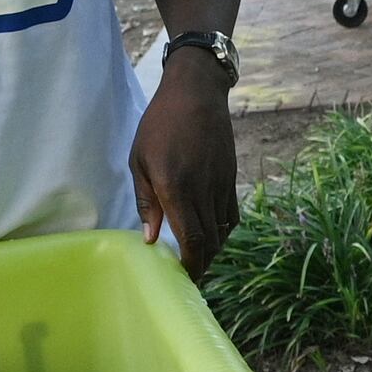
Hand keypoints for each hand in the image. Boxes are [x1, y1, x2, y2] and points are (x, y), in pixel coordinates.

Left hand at [134, 49, 239, 275]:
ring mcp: (221, 184)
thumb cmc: (159, 124)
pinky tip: (212, 235)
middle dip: (202, 265)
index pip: (192, 239)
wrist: (196, 93)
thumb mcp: (139, 160)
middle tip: (190, 277)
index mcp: (176, 188)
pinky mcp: (231, 177)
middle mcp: (203, 190)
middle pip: (210, 242)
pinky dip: (223, 231)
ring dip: (213, 251)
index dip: (191, 265)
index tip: (183, 278)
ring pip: (223, 231)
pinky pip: (232, 214)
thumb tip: (151, 239)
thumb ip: (147, 202)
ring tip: (199, 260)